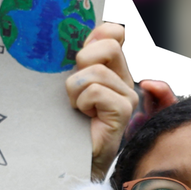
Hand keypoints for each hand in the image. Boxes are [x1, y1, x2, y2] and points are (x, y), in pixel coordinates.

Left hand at [63, 23, 137, 181]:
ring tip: (76, 108)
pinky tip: (83, 117)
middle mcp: (123, 80)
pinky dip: (82, 103)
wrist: (67, 157)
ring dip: (75, 90)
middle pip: (109, 45)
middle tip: (74, 88)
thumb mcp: (67, 82)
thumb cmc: (64, 120)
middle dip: (82, 63)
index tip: (79, 57)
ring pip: (96, 72)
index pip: (114, 32)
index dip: (96, 36)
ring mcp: (126, 96)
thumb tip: (83, 35)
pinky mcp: (122, 112)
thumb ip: (75, 58)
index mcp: (111, 68)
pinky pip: (96, 91)